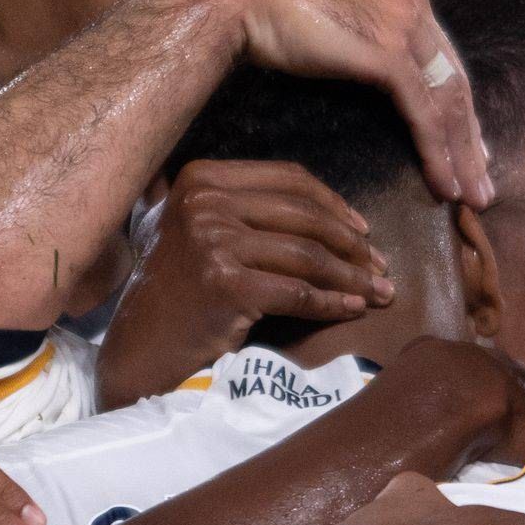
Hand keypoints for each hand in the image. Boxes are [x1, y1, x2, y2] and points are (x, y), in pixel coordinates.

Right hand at [96, 161, 393, 406]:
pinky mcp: (224, 284)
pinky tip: (354, 311)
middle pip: (304, 215)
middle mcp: (204, 202)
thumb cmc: (182, 293)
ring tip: (379, 293)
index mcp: (202, 178)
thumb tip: (340, 217)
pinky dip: (333, 304)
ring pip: (307, 255)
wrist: (144, 346)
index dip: (335, 203)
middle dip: (352, 244)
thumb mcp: (206, 231)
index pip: (288, 178)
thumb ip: (252, 210)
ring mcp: (212, 241)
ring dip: (352, 277)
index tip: (364, 230)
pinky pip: (298, 293)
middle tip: (381, 268)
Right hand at [181, 0, 491, 207]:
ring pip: (449, 103)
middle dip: (470, 138)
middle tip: (482, 181)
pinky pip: (425, 114)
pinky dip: (438, 154)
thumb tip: (356, 57)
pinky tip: (445, 185)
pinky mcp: (388, 54)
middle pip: (455, 82)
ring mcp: (404, 27)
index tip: (467, 144)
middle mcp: (413, 4)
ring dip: (463, 156)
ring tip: (474, 198)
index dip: (457, 106)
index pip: (442, 58)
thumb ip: (356, 31)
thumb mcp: (328, 10)